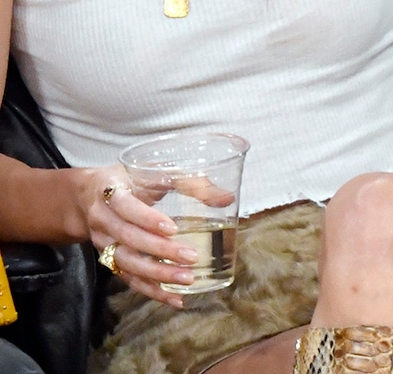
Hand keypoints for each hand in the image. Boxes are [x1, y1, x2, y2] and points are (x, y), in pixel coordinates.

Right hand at [80, 168, 198, 307]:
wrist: (88, 195)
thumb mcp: (155, 171)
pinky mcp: (109, 261)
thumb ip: (190, 182)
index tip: (173, 228)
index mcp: (111, 192)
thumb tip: (227, 199)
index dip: (147, 219)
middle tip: (191, 257)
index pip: (127, 208)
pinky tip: (175, 298)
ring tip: (187, 279)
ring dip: (157, 275)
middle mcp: (103, 221)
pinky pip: (129, 279)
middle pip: (129, 240)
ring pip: (128, 264)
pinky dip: (151, 291)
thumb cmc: (132, 179)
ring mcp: (103, 244)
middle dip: (160, 251)